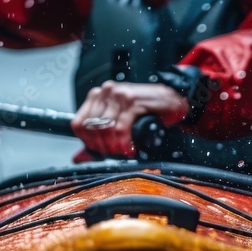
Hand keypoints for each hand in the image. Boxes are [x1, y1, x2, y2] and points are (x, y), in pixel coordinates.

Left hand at [71, 81, 187, 160]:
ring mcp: (119, 95)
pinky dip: (124, 142)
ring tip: (123, 152)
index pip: (79, 123)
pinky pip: (121, 127)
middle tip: (115, 155)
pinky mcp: (133, 101)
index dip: (87, 142)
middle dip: (102, 147)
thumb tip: (79, 158)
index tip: (101, 151)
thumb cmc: (146, 111)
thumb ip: (99, 138)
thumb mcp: (120, 121)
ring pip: (105, 128)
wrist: (172, 100)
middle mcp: (106, 92)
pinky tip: (130, 148)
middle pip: (92, 128)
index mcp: (98, 96)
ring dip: (114, 146)